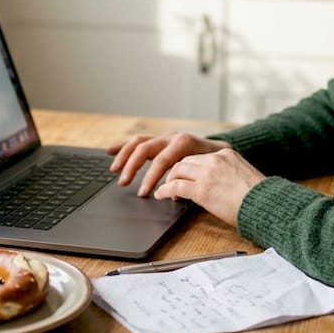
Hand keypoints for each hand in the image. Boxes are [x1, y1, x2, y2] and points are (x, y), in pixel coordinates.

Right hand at [108, 132, 232, 196]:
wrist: (223, 151)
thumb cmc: (217, 165)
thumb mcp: (210, 171)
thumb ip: (192, 180)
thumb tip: (174, 194)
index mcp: (184, 143)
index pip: (162, 160)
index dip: (151, 177)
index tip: (144, 193)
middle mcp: (173, 138)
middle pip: (146, 148)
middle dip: (132, 166)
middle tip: (123, 183)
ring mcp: (165, 138)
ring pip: (139, 142)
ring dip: (125, 156)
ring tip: (115, 170)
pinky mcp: (160, 142)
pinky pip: (139, 141)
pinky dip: (124, 146)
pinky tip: (109, 150)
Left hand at [153, 148, 265, 226]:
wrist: (266, 204)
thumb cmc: (259, 197)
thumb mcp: (242, 176)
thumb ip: (227, 174)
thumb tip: (217, 185)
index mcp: (226, 154)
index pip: (199, 156)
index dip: (189, 168)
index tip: (185, 176)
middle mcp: (215, 159)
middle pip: (185, 161)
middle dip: (175, 172)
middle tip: (171, 183)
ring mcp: (208, 173)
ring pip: (177, 170)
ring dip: (169, 180)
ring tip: (164, 190)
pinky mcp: (202, 189)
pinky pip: (175, 186)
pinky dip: (165, 190)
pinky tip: (161, 195)